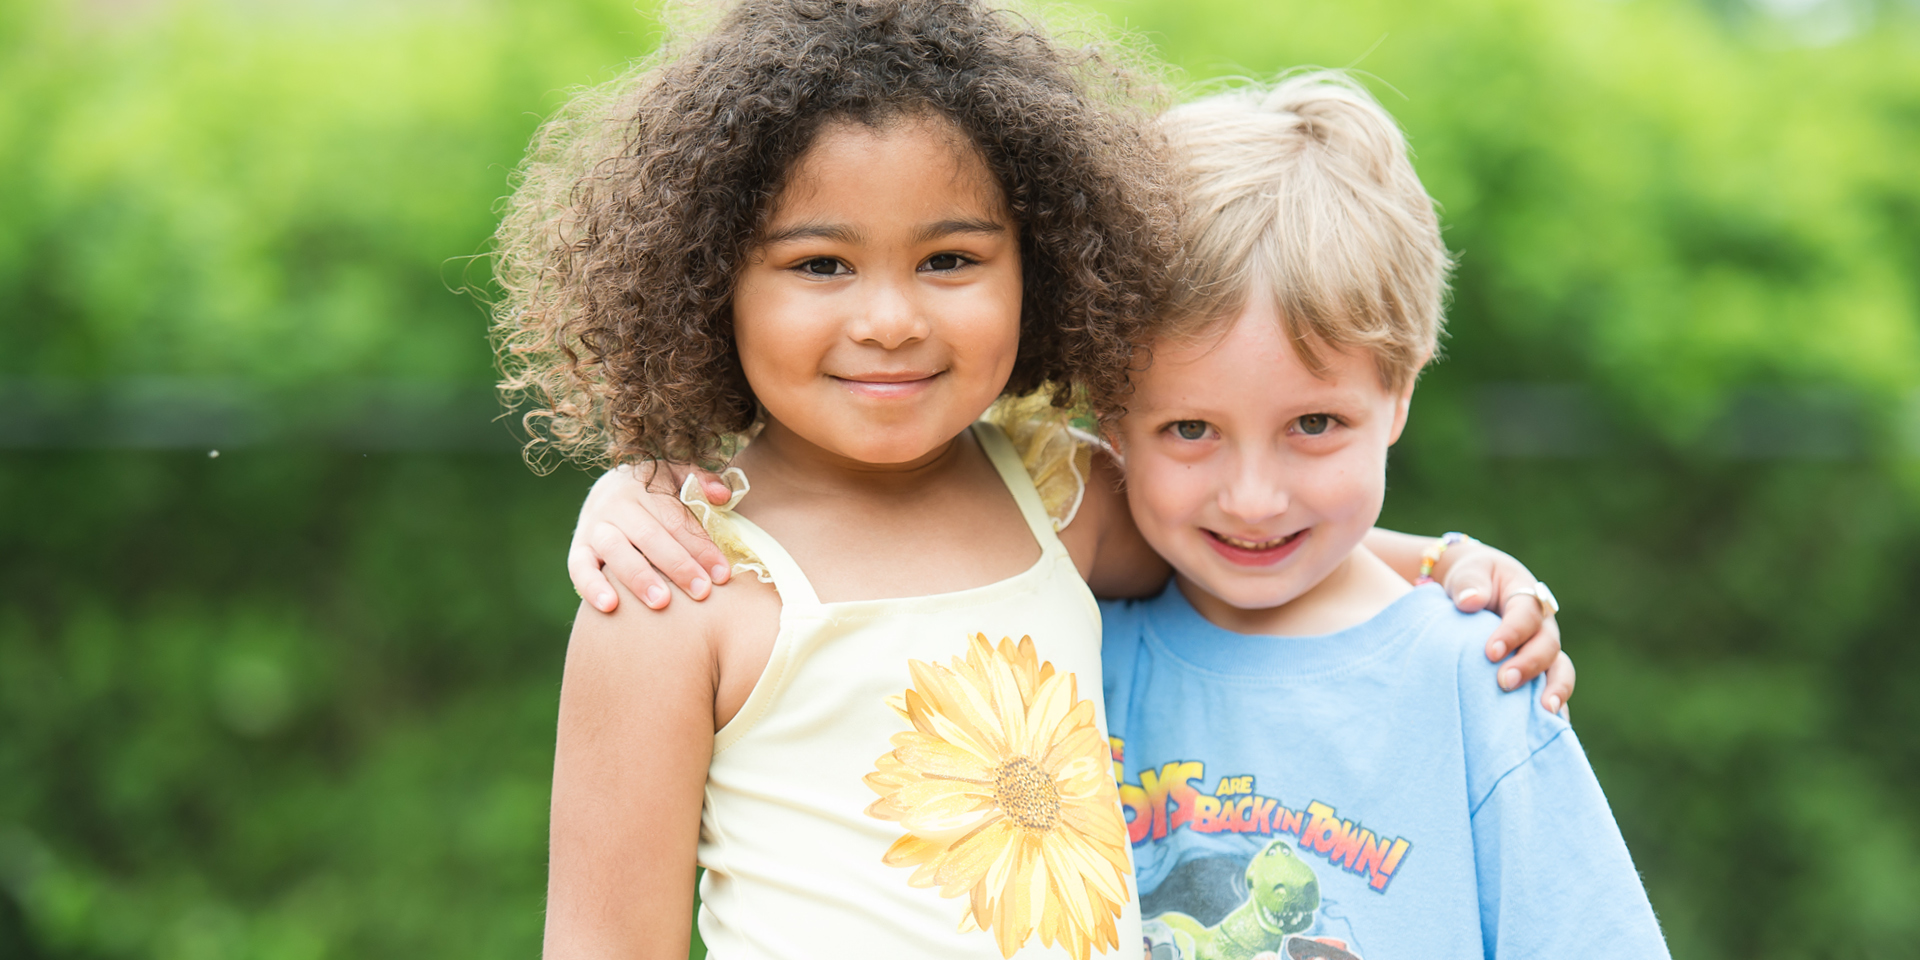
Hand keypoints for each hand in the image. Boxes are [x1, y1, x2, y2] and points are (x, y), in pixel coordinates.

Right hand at [567, 462, 735, 612]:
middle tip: (701, 591)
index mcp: (644, 486)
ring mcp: (594, 526)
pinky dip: (592, 587)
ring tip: (660, 602)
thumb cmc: (656, 491)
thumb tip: (722, 496)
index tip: (722, 573)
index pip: (676, 519)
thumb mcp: (677, 474)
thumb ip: (700, 480)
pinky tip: (610, 606)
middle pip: (648, 535)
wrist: (606, 489)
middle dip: (677, 565)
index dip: (700, 546)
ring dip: (638, 578)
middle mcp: (616, 504)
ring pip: (615, 551)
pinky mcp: (578, 548)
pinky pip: (579, 568)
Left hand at [1435, 542, 1573, 714]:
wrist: (1479, 588)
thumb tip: (1469, 602)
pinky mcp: (1538, 671)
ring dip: (1554, 690)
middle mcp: (1541, 626)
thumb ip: (1469, 584)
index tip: (1490, 652)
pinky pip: (1552, 690)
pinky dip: (1555, 709)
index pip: (1525, 614)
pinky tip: (1549, 730)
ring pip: (1560, 670)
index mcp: (1526, 597)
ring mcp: (1543, 650)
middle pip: (1547, 646)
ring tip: (1545, 712)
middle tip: (1504, 682)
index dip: (1511, 633)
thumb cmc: (1473, 580)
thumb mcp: (1469, 572)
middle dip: (1529, 665)